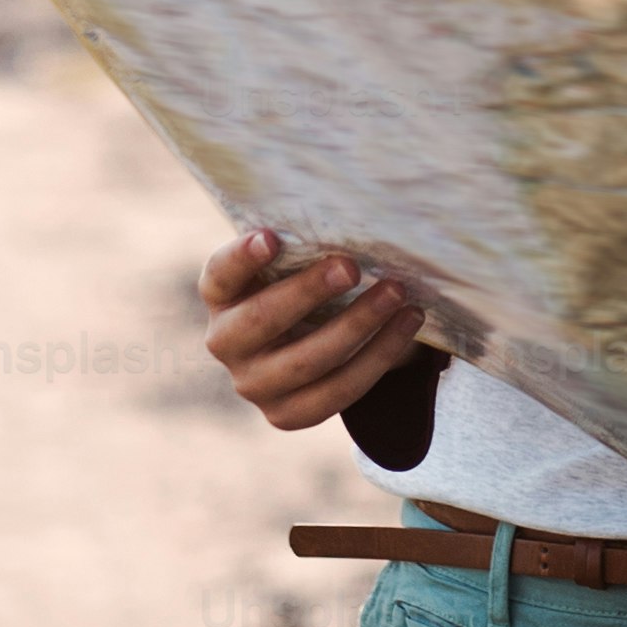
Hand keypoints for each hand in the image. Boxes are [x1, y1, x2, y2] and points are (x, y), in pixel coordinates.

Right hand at [196, 227, 425, 430]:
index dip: (243, 258)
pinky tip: (406, 325)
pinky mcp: (285, 415)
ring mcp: (252, 384)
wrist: (310, 339)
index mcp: (221, 294)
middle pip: (260, 321)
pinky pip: (336, 392)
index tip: (272, 237)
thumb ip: (305, 244)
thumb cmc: (304, 281)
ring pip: (304, 362)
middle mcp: (225, 342)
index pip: (221, 274)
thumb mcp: (294, 260)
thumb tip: (356, 211)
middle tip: (352, 266)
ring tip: (397, 293)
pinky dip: (377, 358)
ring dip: (357, 325)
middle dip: (309, 293)